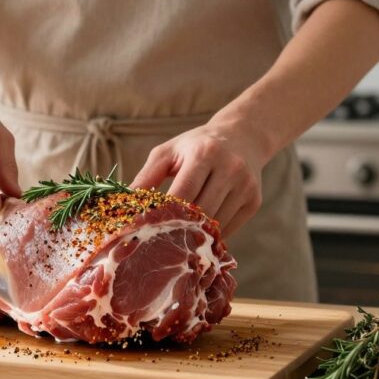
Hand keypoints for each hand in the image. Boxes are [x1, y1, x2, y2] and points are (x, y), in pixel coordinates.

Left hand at [131, 121, 266, 237]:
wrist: (243, 136)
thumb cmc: (196, 145)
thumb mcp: (169, 152)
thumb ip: (146, 176)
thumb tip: (124, 204)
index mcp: (205, 153)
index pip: (183, 193)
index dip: (165, 214)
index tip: (146, 228)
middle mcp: (230, 168)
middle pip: (201, 212)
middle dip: (178, 228)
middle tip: (157, 242)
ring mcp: (246, 186)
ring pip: (215, 225)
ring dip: (194, 235)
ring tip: (174, 239)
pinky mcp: (254, 201)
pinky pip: (228, 229)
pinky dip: (210, 235)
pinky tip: (197, 233)